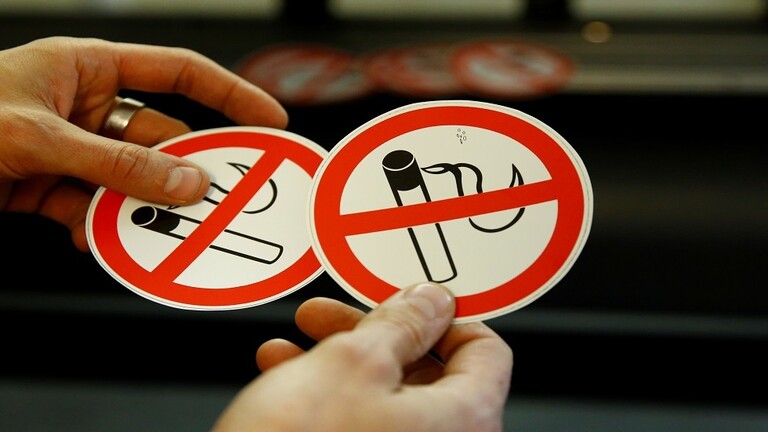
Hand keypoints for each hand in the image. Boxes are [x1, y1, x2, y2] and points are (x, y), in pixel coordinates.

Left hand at [0, 36, 287, 250]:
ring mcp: (71, 149)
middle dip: (190, 168)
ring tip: (163, 230)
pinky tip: (98, 240)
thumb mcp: (36, 137)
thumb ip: (115, 164)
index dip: (230, 95)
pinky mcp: (51, 186)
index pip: (179, 72)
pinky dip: (102, 228)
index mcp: (86, 67)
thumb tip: (183, 181)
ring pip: (132, 180)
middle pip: (161, 137)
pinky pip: (96, 208)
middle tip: (225, 195)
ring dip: (146, 207)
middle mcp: (85, 106)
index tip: (269, 122)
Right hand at [213, 283, 512, 431]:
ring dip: (337, 364)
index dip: (440, 317)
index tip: (400, 303)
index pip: (484, 349)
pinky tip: (286, 382)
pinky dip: (330, 401)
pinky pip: (365, 428)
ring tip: (291, 350)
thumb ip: (401, 323)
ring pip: (386, 400)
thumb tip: (430, 301)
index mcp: (466, 421)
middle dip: (369, 336)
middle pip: (427, 373)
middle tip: (329, 318)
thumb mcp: (352, 363)